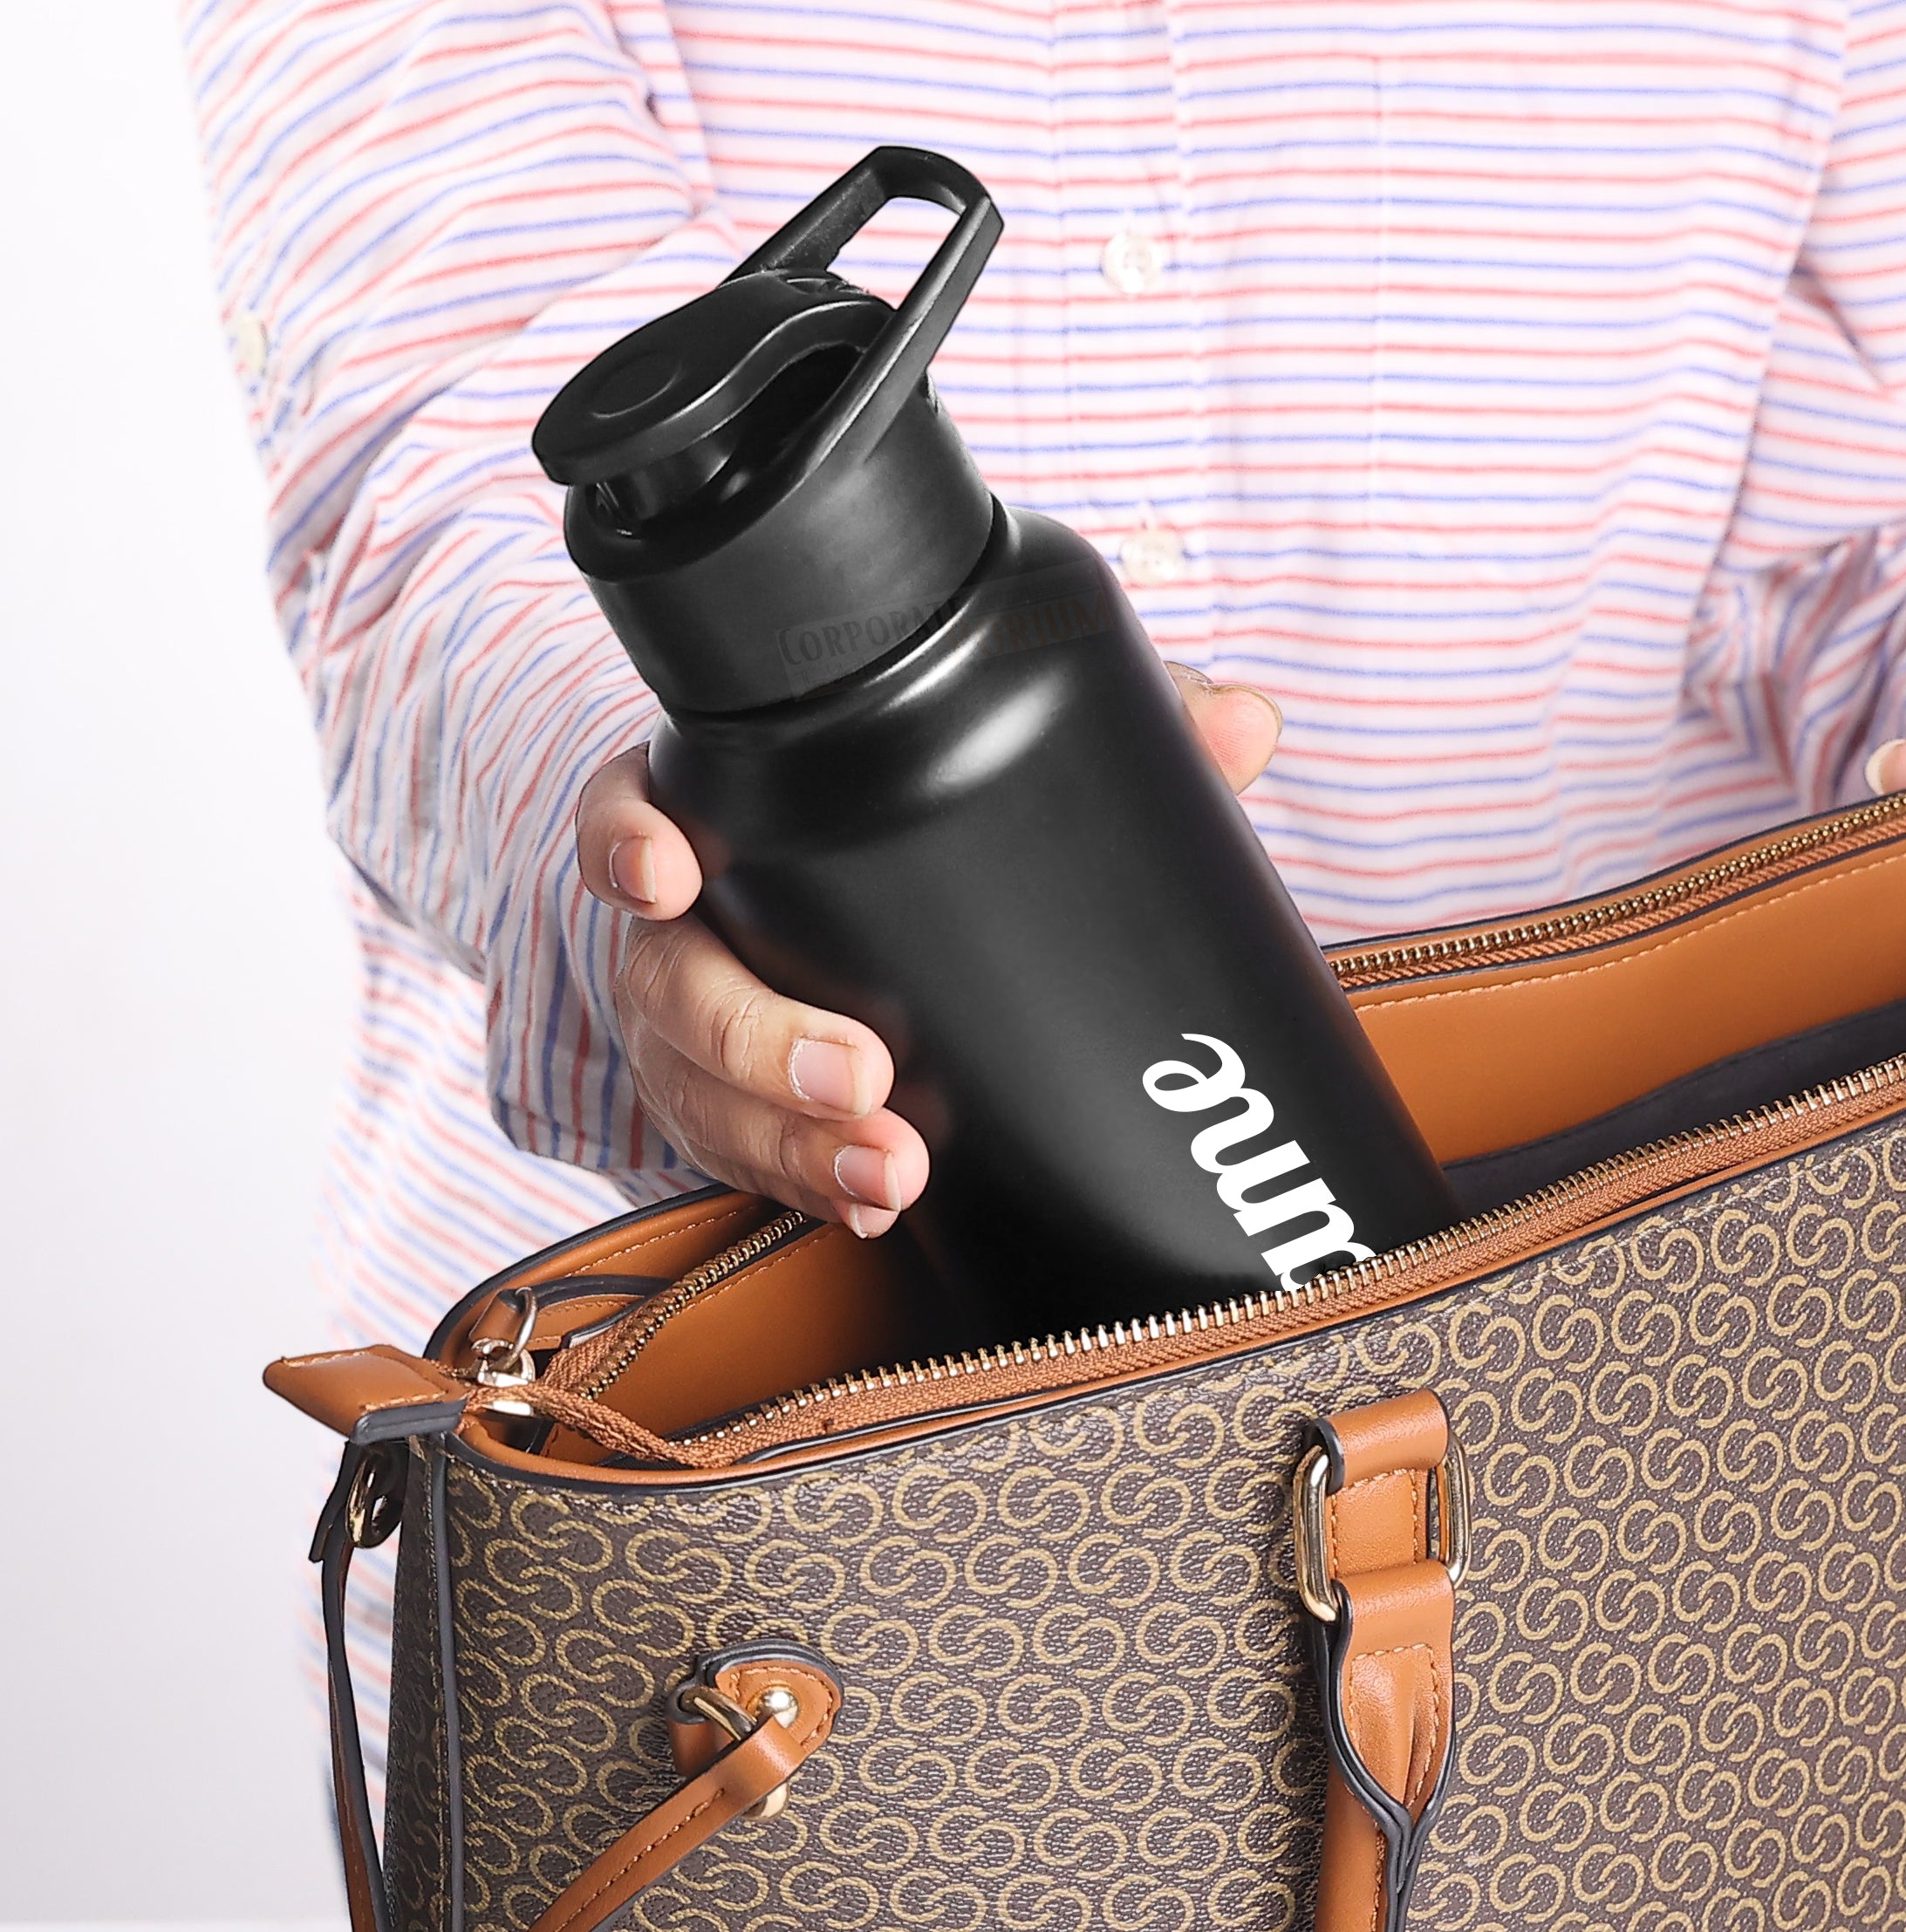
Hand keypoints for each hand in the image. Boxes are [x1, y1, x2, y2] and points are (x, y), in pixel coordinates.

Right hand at [574, 666, 1283, 1231]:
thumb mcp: (999, 753)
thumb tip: (1249, 723)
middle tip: (858, 1078)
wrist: (851, 915)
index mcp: (718, 809)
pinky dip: (806, 1189)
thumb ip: (1115, 726)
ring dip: (789, 1143)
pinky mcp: (727, 1115)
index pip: (631, 808)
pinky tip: (871, 1209)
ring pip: (701, 1095)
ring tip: (889, 1175)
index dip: (629, 839)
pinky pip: (743, 1163)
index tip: (669, 872)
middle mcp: (684, 926)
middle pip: (673, 985)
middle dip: (755, 1041)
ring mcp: (693, 1032)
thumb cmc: (915, 819)